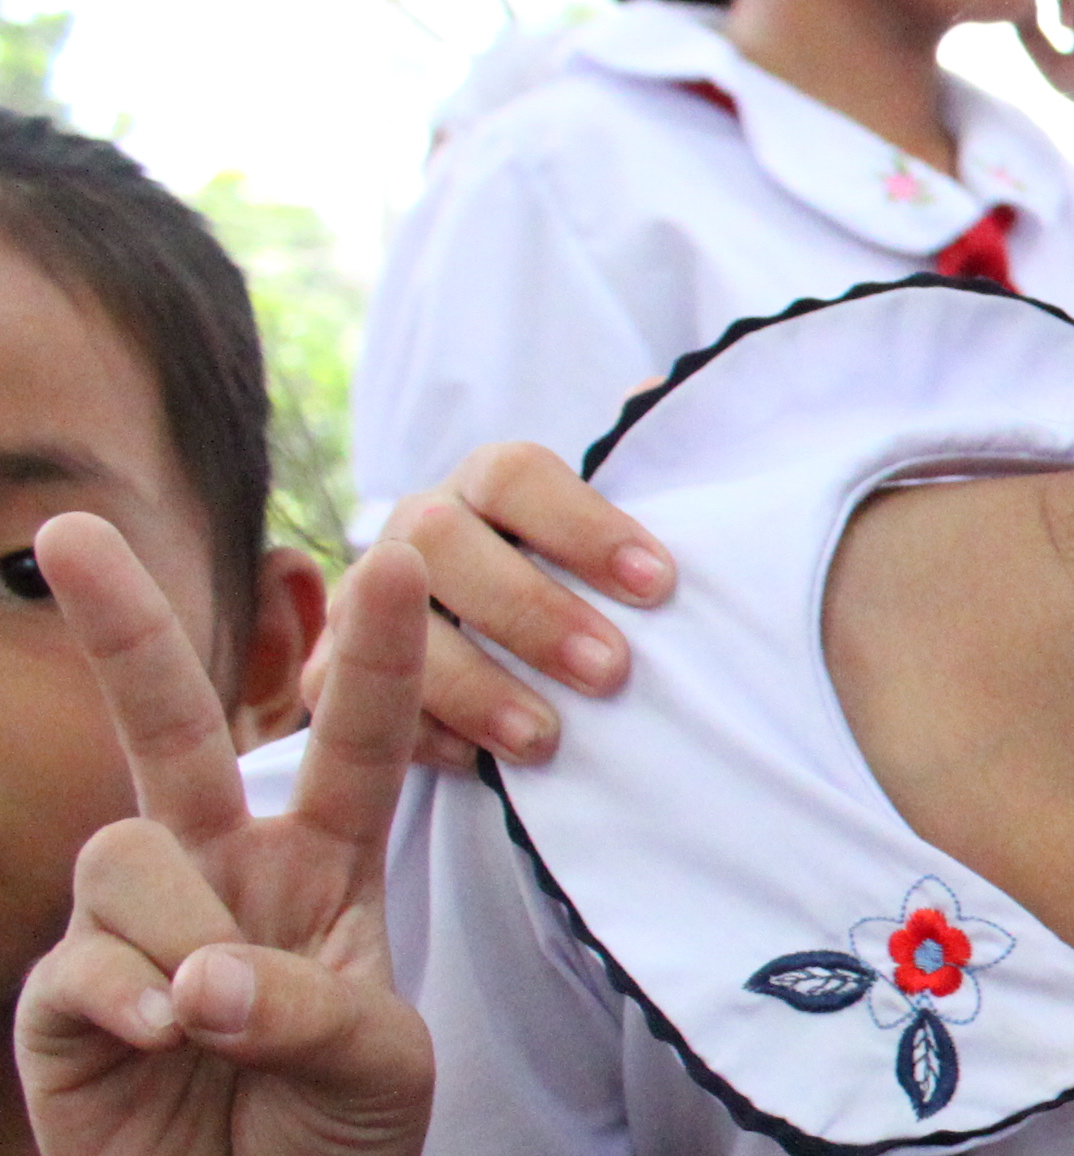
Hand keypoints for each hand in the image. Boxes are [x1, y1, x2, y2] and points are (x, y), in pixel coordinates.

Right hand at [17, 520, 438, 1155]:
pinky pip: (86, 957)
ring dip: (185, 939)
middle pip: (172, 728)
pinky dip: (131, 1000)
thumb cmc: (340, 1136)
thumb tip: (193, 979)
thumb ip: (314, 1009)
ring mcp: (133, 926)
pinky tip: (161, 1042)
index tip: (396, 554)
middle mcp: (219, 871)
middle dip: (123, 628)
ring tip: (219, 1027)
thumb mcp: (383, 1069)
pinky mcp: (63, 993)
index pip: (350, 743)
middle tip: (65, 528)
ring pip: (129, 855)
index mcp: (323, 865)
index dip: (373, 655)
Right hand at [334, 444, 677, 771]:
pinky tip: (478, 764)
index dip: (584, 524)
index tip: (661, 585)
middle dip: (530, 610)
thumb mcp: (633, 538)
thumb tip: (658, 391)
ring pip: (391, 623)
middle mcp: (418, 530)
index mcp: (489, 486)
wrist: (523, 665)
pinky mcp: (332, 672)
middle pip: (446, 542)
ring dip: (472, 683)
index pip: (517, 474)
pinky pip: (344, 699)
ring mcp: (365, 598)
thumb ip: (652, 471)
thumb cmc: (597, 594)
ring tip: (547, 739)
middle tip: (612, 672)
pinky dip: (414, 732)